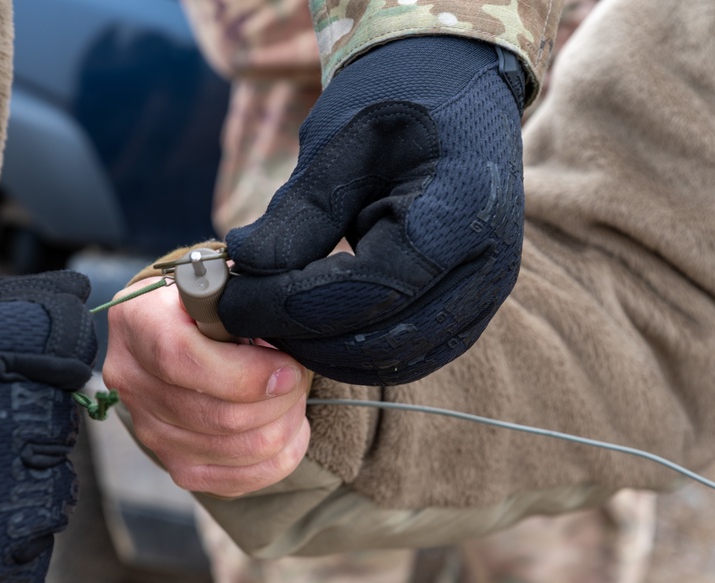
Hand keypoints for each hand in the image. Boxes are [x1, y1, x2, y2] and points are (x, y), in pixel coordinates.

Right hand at [102, 279, 310, 496]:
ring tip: (295, 399)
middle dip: (279, 401)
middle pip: (217, 416)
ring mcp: (149, 429)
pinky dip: (277, 459)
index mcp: (138, 321)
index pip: (180, 359)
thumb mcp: (221, 285)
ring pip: (234, 450)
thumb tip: (285, 336)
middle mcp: (132, 379)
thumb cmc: (210, 304)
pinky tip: (291, 431)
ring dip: (283, 427)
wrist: (181, 331)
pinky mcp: (174, 464)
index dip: (244, 373)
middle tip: (300, 377)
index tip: (288, 368)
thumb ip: (244, 304)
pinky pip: (236, 480)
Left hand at [218, 36, 526, 385]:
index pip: (363, 291)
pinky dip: (355, 351)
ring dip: (325, 352)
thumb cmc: (397, 101)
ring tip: (269, 319)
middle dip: (301, 336)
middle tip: (241, 315)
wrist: (456, 88)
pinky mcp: (471, 311)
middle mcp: (486, 269)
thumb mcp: (339, 145)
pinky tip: (310, 327)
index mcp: (458, 216)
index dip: (286, 306)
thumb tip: (241, 267)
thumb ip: (295, 216)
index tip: (228, 303)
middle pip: (380, 341)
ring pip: (394, 361)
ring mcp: (485, 297)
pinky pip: (409, 354)